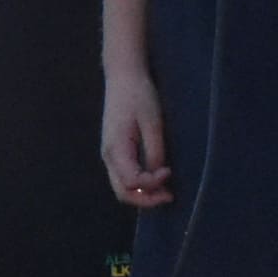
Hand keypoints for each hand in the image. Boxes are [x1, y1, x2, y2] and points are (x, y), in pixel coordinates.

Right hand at [102, 75, 169, 208]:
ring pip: (122, 187)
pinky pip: (124, 177)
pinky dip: (139, 185)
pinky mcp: (115, 151)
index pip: (132, 181)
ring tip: (165, 190)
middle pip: (122, 192)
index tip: (169, 171)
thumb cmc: (138, 95)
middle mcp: (109, 156)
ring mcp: (109, 155)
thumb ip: (154, 150)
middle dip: (146, 199)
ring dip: (143, 194)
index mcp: (116, 148)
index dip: (152, 183)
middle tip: (169, 196)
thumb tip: (158, 173)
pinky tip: (155, 178)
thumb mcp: (152, 121)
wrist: (123, 77)